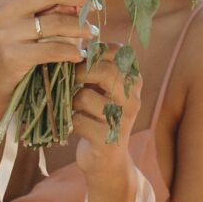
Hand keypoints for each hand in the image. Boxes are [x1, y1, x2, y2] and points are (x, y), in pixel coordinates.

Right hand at [0, 0, 92, 96]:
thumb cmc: (14, 43)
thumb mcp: (23, 17)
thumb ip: (47, 1)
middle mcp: (3, 9)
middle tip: (94, 4)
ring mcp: (6, 32)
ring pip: (55, 22)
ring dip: (80, 26)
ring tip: (92, 31)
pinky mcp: (12, 56)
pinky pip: (52, 49)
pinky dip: (71, 51)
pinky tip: (80, 54)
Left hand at [68, 52, 145, 197]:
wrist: (107, 162)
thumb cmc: (100, 117)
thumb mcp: (104, 89)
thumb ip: (96, 66)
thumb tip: (73, 39)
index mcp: (134, 80)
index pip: (119, 51)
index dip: (95, 50)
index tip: (81, 57)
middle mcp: (133, 98)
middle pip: (104, 71)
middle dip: (79, 72)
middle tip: (68, 78)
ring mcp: (122, 120)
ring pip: (85, 97)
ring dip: (71, 101)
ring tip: (71, 106)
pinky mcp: (108, 140)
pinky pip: (79, 121)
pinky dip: (69, 121)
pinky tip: (72, 125)